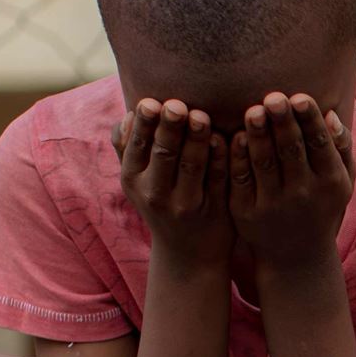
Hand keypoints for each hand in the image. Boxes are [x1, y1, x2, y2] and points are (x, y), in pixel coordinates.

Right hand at [115, 98, 230, 267]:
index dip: (145, 124)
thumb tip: (129, 113)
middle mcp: (156, 194)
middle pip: (164, 154)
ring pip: (192, 165)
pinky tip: (228, 136)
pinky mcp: (214, 209)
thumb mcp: (136, 181)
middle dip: (170, 128)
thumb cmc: (160, 202)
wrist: (187, 254)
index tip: (152, 102)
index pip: (137, 146)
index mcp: (133, 179)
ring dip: (197, 139)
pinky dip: (222, 156)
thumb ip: (127, 147)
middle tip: (178, 104)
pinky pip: (218, 178)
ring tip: (202, 115)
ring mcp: (186, 204)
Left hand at [227, 92, 354, 272]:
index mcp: (330, 181)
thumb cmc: (321, 207)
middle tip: (273, 97)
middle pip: (291, 151)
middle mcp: (304, 193)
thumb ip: (340, 147)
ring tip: (253, 111)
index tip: (299, 97)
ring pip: (264, 163)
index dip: (309, 120)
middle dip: (282, 123)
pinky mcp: (247, 211)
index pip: (319, 144)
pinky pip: (240, 179)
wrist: (297, 256)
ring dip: (258, 135)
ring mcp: (274, 204)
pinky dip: (237, 157)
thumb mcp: (342, 182)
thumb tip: (330, 114)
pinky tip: (236, 136)